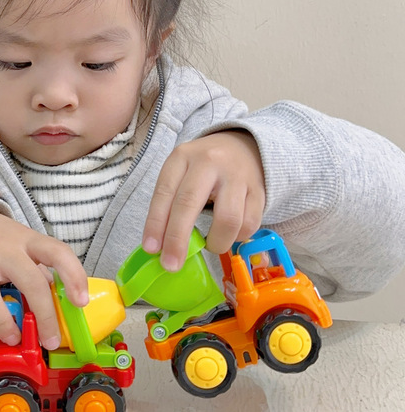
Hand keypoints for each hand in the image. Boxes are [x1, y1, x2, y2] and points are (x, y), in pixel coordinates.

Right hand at [0, 210, 88, 348]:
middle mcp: (5, 249)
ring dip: (2, 322)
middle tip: (49, 340)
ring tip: (12, 337)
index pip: (58, 253)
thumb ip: (41, 276)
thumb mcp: (28, 250)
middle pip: (29, 281)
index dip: (73, 276)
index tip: (80, 302)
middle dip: (43, 315)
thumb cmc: (4, 245)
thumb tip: (60, 313)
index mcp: (30, 242)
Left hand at [142, 131, 265, 270]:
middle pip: (189, 204)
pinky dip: (237, 237)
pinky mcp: (260, 190)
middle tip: (171, 265)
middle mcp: (209, 162)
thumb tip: (160, 245)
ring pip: (227, 219)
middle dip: (178, 239)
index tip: (151, 249)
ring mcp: (237, 175)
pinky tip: (229, 234)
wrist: (242, 147)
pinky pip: (249, 224)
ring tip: (210, 245)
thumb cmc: (203, 167)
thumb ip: (171, 201)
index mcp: (182, 157)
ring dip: (215, 242)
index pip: (164, 192)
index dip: (155, 223)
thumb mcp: (181, 172)